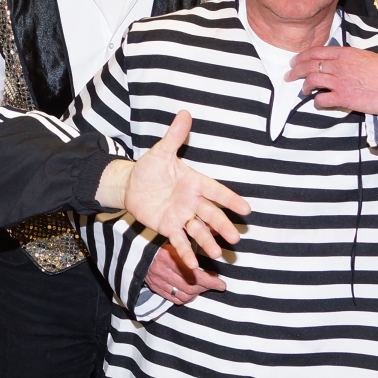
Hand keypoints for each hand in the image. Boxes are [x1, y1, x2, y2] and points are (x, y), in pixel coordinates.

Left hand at [112, 110, 249, 272]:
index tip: (247, 209)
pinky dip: (186, 253)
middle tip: (236, 237)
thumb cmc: (150, 168)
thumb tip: (185, 113)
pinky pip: (179, 241)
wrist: (131, 185)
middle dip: (223, 226)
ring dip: (208, 242)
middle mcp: (192, 202)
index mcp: (194, 183)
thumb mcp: (160, 152)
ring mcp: (181, 216)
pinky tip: (194, 265)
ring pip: (198, 230)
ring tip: (218, 253)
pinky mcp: (169, 227)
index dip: (230, 200)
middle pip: (211, 215)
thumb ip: (174, 136)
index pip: (216, 192)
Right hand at [146, 243, 225, 304]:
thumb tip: (210, 247)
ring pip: (183, 295)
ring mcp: (158, 281)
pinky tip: (191, 293)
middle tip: (217, 285)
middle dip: (207, 288)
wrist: (134, 250)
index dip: (210, 281)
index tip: (221, 283)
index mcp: (168, 257)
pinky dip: (186, 298)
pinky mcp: (155, 288)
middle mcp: (162, 271)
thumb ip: (188, 246)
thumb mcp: (172, 240)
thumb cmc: (156, 242)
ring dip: (197, 293)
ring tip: (205, 288)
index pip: (193, 274)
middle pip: (190, 287)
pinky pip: (174, 299)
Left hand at [289, 46, 377, 114]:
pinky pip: (321, 100)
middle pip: (309, 65)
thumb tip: (335, 61)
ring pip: (312, 80)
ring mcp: (340, 81)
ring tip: (304, 91)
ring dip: (305, 86)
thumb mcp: (365, 57)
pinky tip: (318, 103)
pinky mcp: (343, 97)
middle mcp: (339, 65)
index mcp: (345, 53)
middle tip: (289, 75)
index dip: (302, 56)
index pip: (317, 52)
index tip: (295, 61)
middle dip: (296, 70)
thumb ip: (348, 58)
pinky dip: (317, 102)